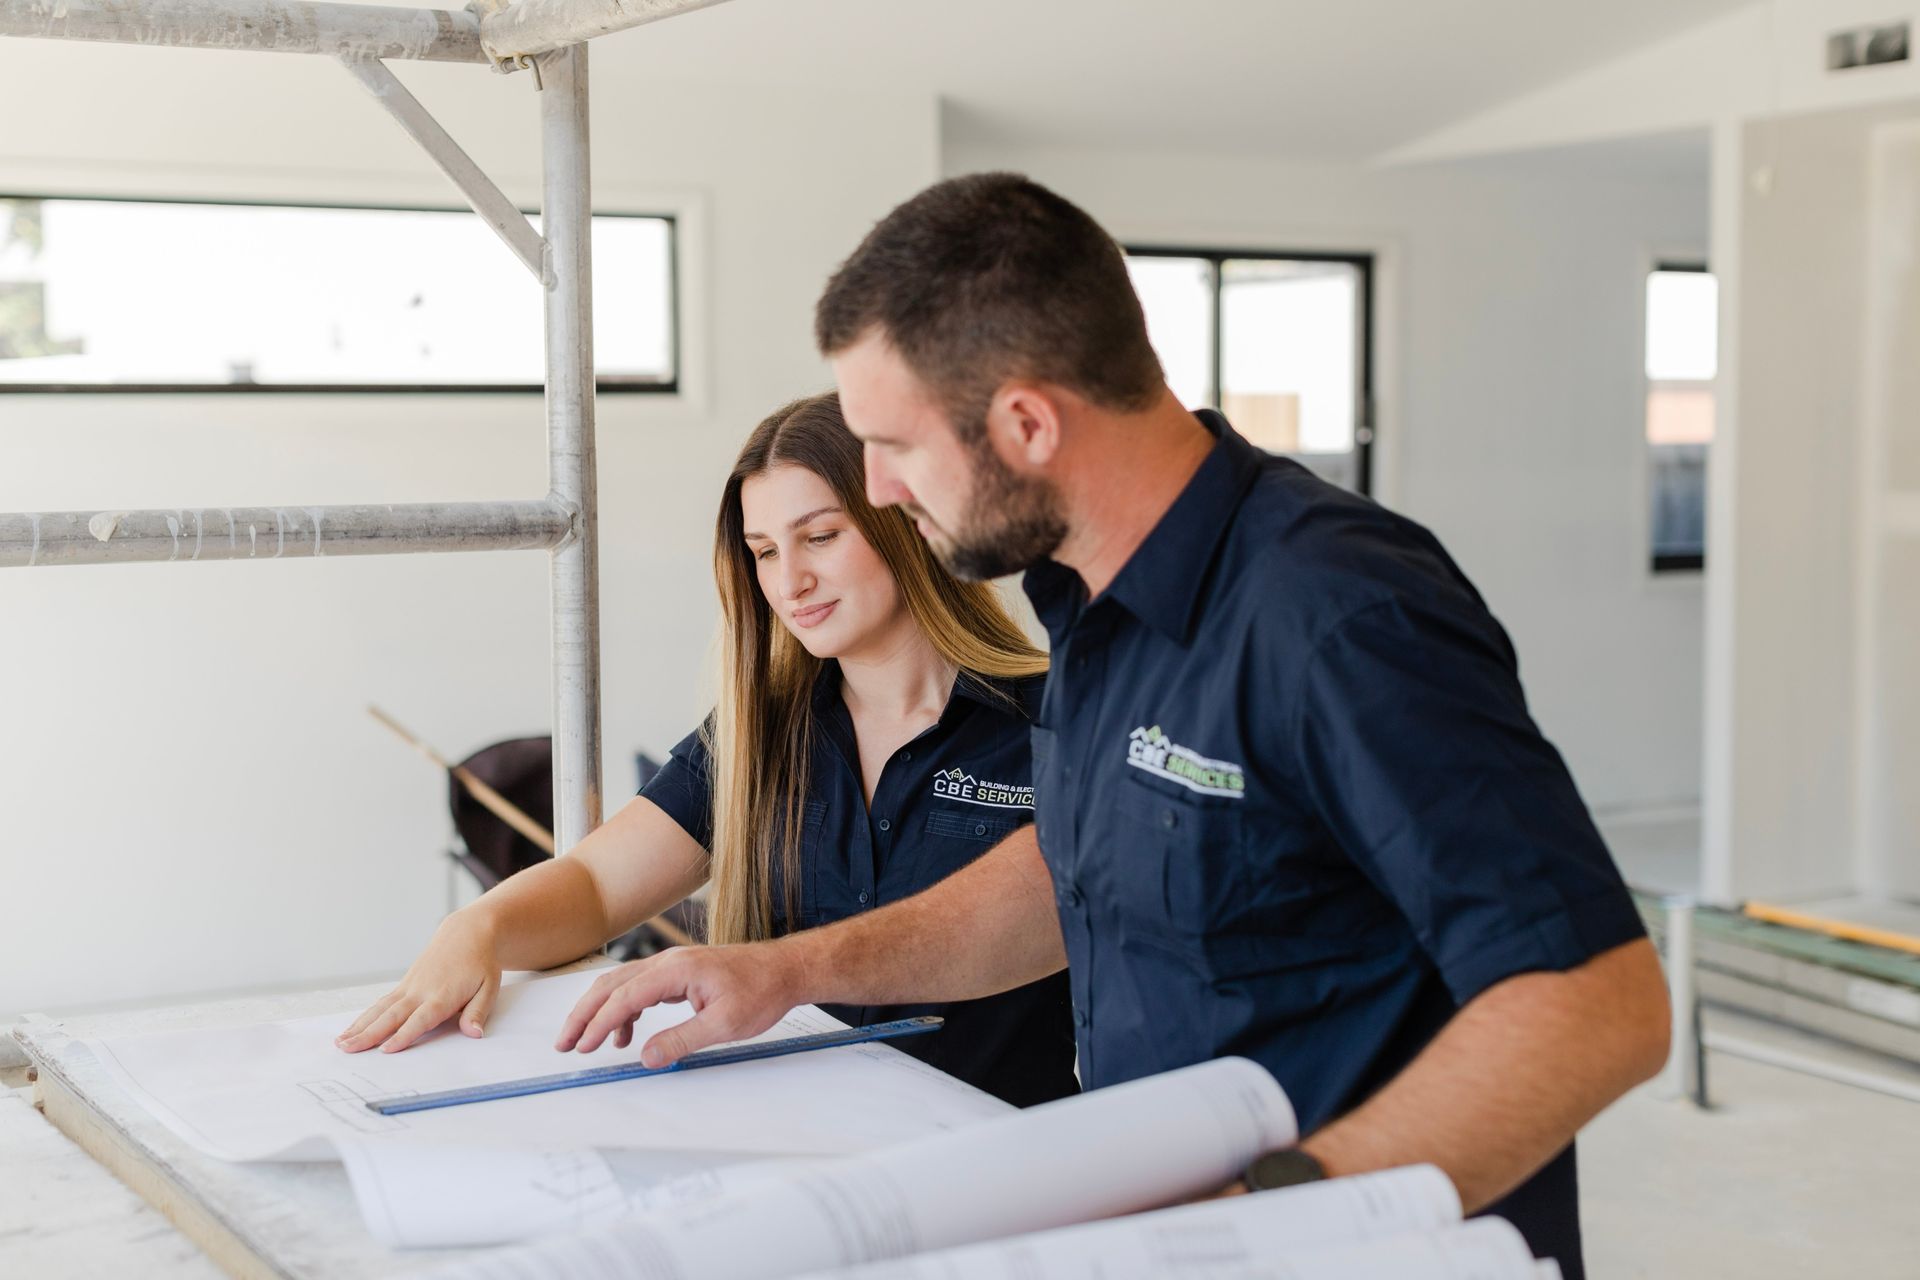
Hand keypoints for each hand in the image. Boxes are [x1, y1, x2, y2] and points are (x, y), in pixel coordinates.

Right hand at [335, 913, 501, 1053]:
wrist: (468, 933)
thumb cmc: (480, 963)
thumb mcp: (489, 987)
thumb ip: (478, 1011)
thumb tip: (474, 1034)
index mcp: (443, 994)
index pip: (422, 1018)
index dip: (404, 1035)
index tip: (386, 1050)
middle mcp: (421, 990)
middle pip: (392, 1015)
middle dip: (370, 1034)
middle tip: (349, 1050)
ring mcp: (410, 986)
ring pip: (381, 1009)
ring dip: (360, 1026)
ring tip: (341, 1043)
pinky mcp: (405, 984)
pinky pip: (382, 1003)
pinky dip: (365, 1016)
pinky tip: (351, 1029)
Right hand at [555, 941, 801, 1066]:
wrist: (785, 969)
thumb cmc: (761, 991)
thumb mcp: (723, 1024)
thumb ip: (682, 1041)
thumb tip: (646, 1058)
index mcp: (675, 970)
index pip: (624, 997)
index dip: (599, 1024)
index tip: (582, 1048)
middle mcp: (668, 962)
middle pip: (612, 985)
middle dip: (585, 1015)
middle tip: (565, 1044)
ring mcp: (672, 966)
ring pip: (623, 986)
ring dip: (601, 1012)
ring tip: (589, 1044)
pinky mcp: (679, 974)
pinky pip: (640, 989)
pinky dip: (625, 1010)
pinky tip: (626, 1035)